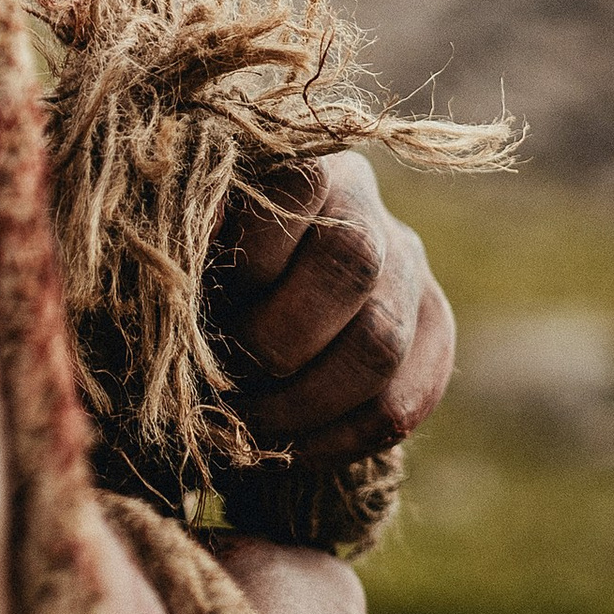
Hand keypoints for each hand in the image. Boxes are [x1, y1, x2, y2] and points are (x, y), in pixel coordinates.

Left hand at [216, 149, 454, 461]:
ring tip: (248, 429)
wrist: (256, 302)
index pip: (299, 189)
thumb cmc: (203, 268)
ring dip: (303, 404)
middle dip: (276, 341)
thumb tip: (180, 268)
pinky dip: (339, 439)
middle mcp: (368, 209)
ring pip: (380, 343)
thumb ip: (188, 248)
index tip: (204, 304)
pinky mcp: (433, 331)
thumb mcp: (189, 246)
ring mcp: (410, 269)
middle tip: (223, 384)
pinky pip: (402, 402)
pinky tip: (291, 448)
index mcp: (302, 165)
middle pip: (350, 264)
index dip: (251, 256)